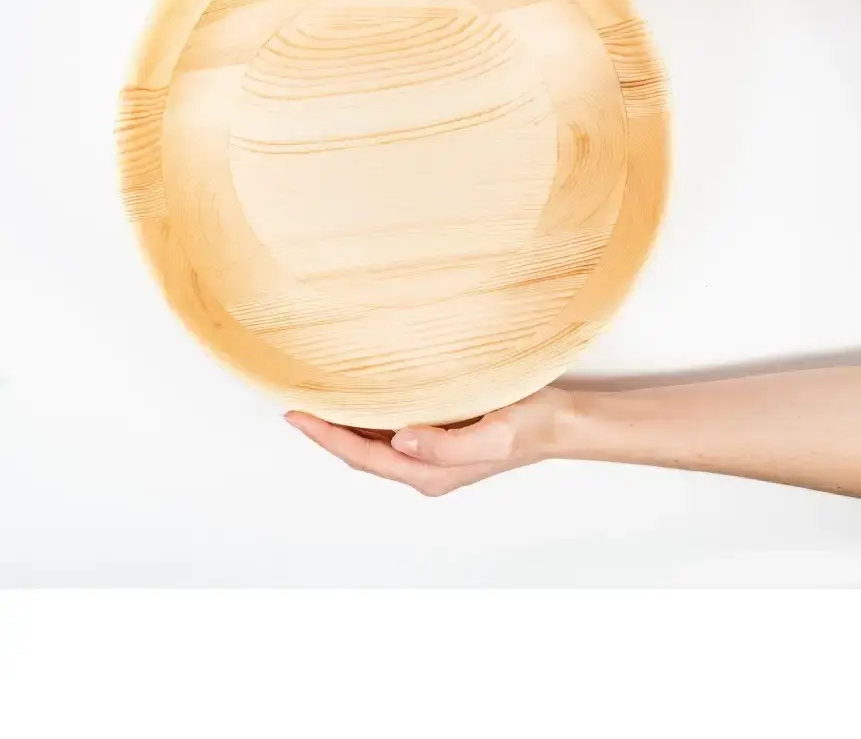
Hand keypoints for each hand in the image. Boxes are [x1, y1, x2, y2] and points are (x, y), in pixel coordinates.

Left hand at [285, 387, 577, 495]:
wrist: (559, 424)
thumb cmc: (529, 428)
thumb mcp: (492, 436)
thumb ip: (446, 444)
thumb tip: (400, 438)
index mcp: (429, 472)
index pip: (362, 455)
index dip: (325, 436)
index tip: (295, 414)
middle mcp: (423, 466)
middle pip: (359, 452)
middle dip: (325, 430)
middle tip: (293, 400)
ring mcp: (430, 453)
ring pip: (373, 442)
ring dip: (344, 423)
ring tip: (315, 397)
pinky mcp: (439, 435)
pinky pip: (390, 429)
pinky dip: (367, 415)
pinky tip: (359, 395)